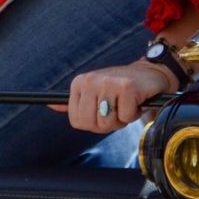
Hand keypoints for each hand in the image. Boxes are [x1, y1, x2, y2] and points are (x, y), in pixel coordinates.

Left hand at [61, 59, 178, 133]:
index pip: (77, 122)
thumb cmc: (119, 90)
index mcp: (79, 83)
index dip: (93, 124)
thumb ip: (74, 103)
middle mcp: (90, 80)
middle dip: (107, 123)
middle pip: (91, 124)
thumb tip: (50, 106)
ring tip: (125, 103)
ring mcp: (108, 82)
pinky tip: (136, 100)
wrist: (148, 74)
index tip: (104, 111)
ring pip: (108, 122)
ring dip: (121, 119)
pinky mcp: (127, 87)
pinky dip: (134, 114)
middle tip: (116, 109)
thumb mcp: (94, 94)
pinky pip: (127, 117)